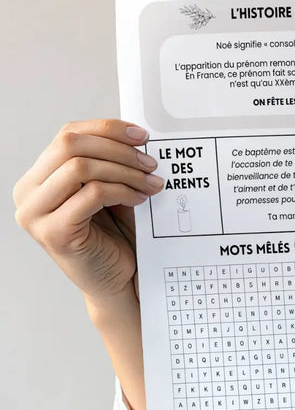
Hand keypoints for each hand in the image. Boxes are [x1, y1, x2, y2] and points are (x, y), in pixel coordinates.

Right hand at [13, 120, 160, 309]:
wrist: (118, 281)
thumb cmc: (115, 235)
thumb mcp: (110, 190)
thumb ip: (110, 162)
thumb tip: (135, 132)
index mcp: (39, 177)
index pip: (68, 135)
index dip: (106, 129)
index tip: (141, 135)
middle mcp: (29, 193)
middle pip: (70, 145)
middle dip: (118, 149)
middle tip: (150, 162)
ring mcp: (35, 214)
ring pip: (80, 168)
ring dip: (124, 171)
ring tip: (151, 183)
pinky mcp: (53, 233)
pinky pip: (92, 195)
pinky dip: (122, 191)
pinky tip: (139, 199)